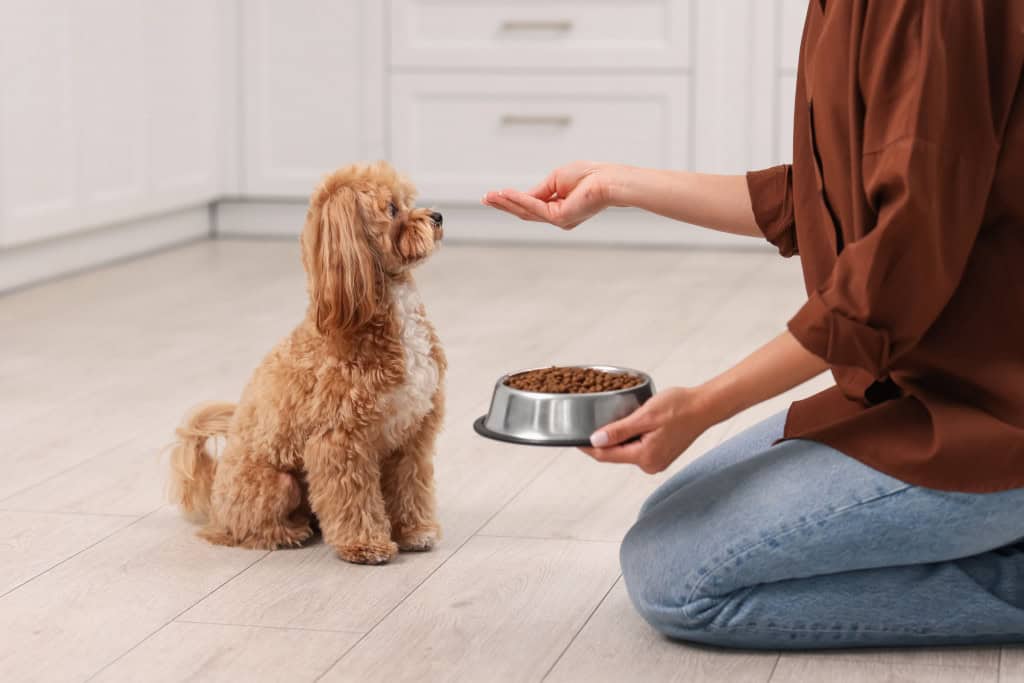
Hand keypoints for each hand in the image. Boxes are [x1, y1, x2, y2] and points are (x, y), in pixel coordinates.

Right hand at [481, 161, 618, 229]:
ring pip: (526, 212)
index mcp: (558, 207)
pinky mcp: (560, 218)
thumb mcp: (556, 179)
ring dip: (506, 203)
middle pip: (524, 211)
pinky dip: (518, 199)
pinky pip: (534, 207)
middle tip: (485, 198)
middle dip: (503, 204)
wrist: (608, 180)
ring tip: (489, 196)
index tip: (493, 194)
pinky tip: (504, 193)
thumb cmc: (589, 175)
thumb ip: (539, 190)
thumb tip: (521, 195)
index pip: (530, 205)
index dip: (511, 199)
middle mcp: (557, 217)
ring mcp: (558, 220)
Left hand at [579, 387, 715, 473]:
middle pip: (614, 455)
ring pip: (625, 451)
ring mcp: (656, 461)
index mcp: (645, 457)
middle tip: (587, 423)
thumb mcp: (645, 416)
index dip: (587, 446)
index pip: (606, 455)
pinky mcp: (660, 455)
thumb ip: (619, 430)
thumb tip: (595, 441)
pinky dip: (629, 438)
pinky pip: (637, 448)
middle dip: (601, 441)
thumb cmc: (679, 407)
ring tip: (606, 420)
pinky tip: (627, 424)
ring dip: (615, 438)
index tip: (573, 438)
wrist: (704, 407)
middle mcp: (650, 464)